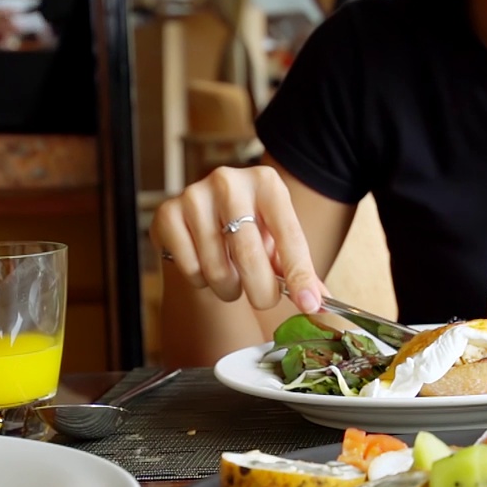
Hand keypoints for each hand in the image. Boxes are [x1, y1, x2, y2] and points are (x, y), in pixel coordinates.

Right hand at [150, 166, 326, 313]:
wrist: (207, 214)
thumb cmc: (252, 228)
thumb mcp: (279, 240)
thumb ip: (300, 270)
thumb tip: (319, 304)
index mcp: (267, 183)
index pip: (289, 235)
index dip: (300, 274)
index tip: (308, 305)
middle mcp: (230, 182)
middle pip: (249, 254)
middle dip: (261, 291)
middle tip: (264, 300)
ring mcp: (195, 195)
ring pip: (217, 268)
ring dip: (229, 288)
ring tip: (233, 278)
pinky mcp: (167, 214)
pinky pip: (190, 268)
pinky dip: (201, 280)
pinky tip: (205, 264)